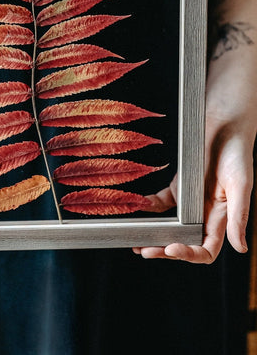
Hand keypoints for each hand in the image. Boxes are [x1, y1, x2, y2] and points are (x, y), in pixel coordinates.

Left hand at [133, 114, 253, 262]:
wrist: (224, 124)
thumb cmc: (237, 152)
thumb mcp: (241, 184)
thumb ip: (238, 216)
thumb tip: (241, 248)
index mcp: (221, 217)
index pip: (206, 248)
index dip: (190, 254)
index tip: (172, 248)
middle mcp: (204, 214)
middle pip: (184, 241)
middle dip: (164, 249)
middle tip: (145, 250)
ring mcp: (189, 202)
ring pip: (170, 226)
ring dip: (154, 235)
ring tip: (136, 241)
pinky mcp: (177, 187)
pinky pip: (162, 202)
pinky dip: (150, 206)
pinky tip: (139, 207)